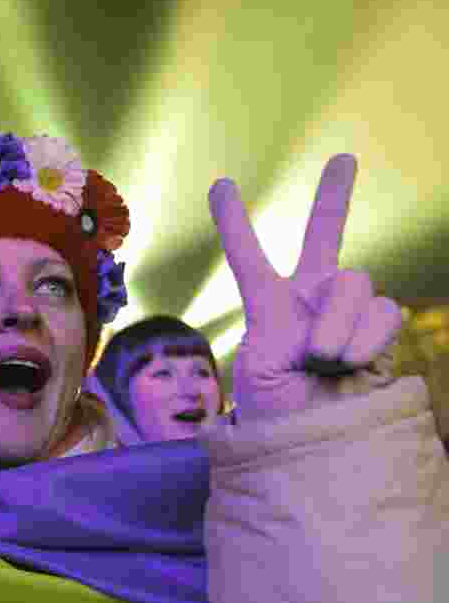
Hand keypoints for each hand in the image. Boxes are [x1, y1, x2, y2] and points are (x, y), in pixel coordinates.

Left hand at [208, 154, 401, 421]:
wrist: (313, 445)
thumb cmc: (275, 415)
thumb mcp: (256, 366)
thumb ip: (285, 323)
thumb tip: (331, 322)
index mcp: (270, 306)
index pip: (250, 256)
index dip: (235, 222)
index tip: (220, 185)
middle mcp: (312, 300)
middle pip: (325, 235)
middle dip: (335, 194)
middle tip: (343, 157)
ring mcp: (349, 312)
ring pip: (353, 281)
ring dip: (336, 322)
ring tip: (320, 359)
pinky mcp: (381, 331)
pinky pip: (383, 312)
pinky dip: (364, 337)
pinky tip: (349, 363)